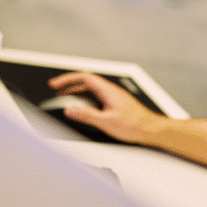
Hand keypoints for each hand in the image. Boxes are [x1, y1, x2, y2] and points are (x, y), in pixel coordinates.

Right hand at [47, 71, 165, 145]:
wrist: (151, 129)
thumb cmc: (134, 125)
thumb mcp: (106, 121)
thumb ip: (86, 115)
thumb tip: (70, 109)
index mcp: (108, 90)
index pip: (84, 77)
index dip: (67, 79)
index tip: (55, 84)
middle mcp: (111, 91)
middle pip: (86, 82)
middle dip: (69, 85)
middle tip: (56, 90)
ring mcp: (114, 96)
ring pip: (91, 89)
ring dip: (76, 92)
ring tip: (64, 97)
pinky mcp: (116, 103)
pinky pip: (96, 96)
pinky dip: (85, 99)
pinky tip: (82, 106)